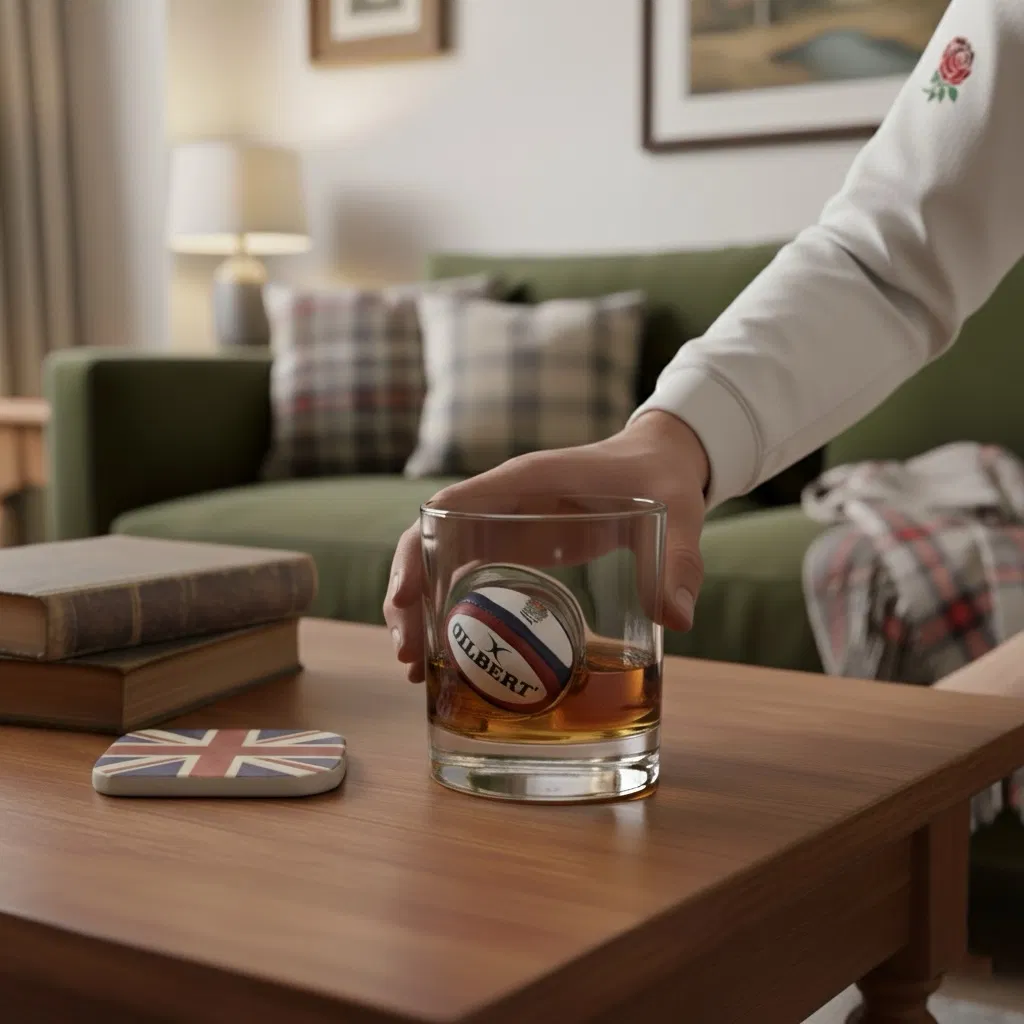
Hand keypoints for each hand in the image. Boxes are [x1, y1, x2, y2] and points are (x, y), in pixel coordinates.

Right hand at [383, 412, 710, 681]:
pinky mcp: (514, 543)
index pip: (451, 506)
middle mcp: (502, 500)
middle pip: (427, 541)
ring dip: (418, 610)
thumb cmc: (661, 476)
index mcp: (527, 480)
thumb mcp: (676, 512)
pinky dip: (448, 610)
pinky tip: (449, 655)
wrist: (660, 461)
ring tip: (414, 669)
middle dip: (407, 595)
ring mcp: (503, 522)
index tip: (405, 597)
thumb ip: (677, 561)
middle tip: (408, 657)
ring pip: (437, 561)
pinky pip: (465, 573)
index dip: (419, 548)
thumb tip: (675, 620)